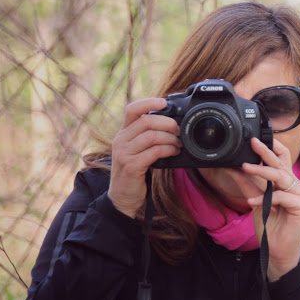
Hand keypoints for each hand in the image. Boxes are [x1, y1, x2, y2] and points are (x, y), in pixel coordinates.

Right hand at [107, 98, 180, 217]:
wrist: (122, 197)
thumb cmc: (134, 171)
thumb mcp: (136, 150)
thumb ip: (146, 136)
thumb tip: (171, 123)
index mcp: (123, 133)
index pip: (132, 110)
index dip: (148, 102)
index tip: (165, 102)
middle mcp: (121, 140)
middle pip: (146, 122)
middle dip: (167, 123)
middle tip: (179, 130)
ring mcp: (124, 153)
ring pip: (152, 136)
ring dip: (170, 138)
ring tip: (179, 144)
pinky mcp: (132, 166)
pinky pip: (154, 152)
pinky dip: (168, 150)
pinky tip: (174, 152)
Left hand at [242, 138, 299, 280]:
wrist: (277, 251)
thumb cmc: (270, 227)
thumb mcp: (255, 202)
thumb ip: (249, 186)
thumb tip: (235, 170)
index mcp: (288, 183)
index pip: (283, 159)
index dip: (273, 147)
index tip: (259, 137)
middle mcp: (297, 187)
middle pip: (282, 164)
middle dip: (266, 152)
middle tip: (253, 142)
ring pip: (282, 177)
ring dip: (262, 171)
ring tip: (245, 167)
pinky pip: (283, 197)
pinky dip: (266, 198)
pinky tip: (252, 201)